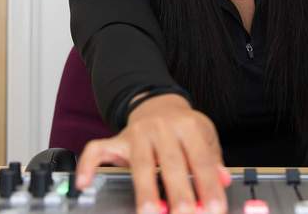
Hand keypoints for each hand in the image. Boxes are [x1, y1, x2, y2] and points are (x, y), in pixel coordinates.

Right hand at [75, 94, 231, 213]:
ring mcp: (136, 133)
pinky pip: (96, 151)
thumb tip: (223, 181)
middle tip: (185, 213)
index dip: (208, 185)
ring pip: (140, 163)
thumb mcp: (204, 135)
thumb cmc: (183, 127)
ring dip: (146, 191)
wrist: (158, 104)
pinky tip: (84, 184)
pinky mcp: (115, 139)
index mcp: (187, 126)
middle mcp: (161, 128)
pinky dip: (87, 166)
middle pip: (171, 163)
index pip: (200, 159)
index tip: (213, 208)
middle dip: (179, 192)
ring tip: (151, 213)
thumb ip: (213, 159)